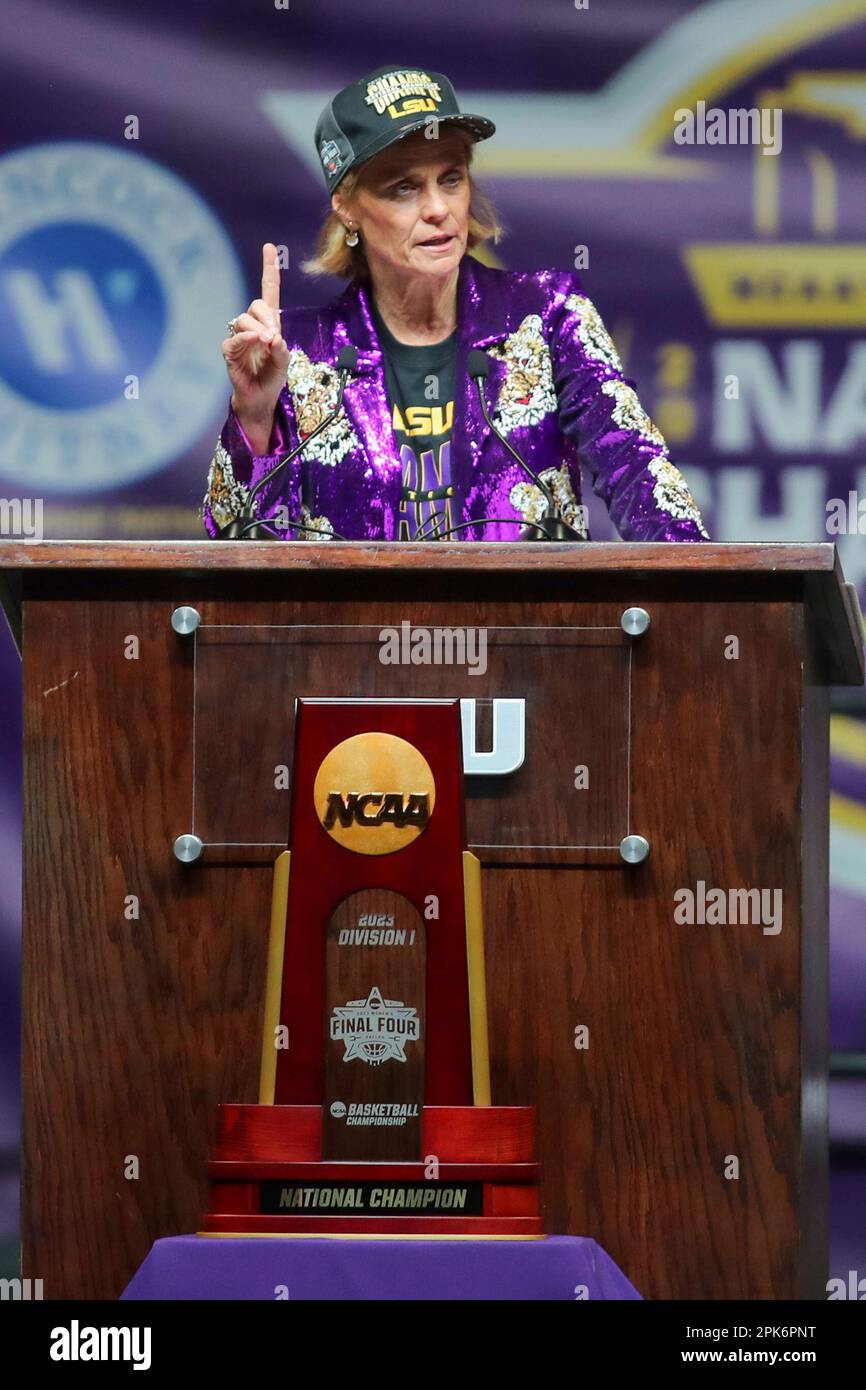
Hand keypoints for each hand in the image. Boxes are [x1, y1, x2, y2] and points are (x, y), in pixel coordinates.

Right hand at [222, 242, 289, 447]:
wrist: (261, 398)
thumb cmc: (272, 377)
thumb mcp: (285, 362)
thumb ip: (281, 349)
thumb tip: (272, 336)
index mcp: (269, 324)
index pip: (269, 292)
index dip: (269, 270)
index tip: (269, 247)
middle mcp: (253, 327)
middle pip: (256, 305)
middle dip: (266, 317)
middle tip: (274, 336)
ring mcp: (239, 337)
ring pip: (244, 319)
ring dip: (258, 329)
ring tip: (266, 344)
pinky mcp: (229, 351)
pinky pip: (234, 338)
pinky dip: (245, 338)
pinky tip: (255, 341)